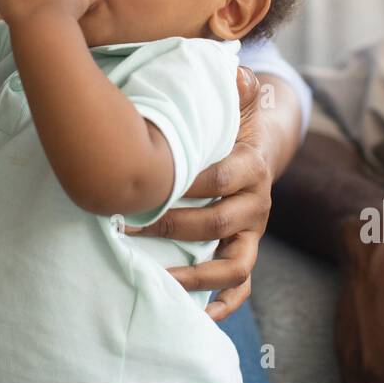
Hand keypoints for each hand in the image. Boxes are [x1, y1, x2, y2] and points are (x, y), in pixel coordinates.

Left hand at [124, 66, 271, 320]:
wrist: (255, 148)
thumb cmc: (227, 125)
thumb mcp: (232, 102)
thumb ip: (232, 85)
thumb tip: (235, 66)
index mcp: (252, 166)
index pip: (221, 177)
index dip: (187, 184)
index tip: (146, 187)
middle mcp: (258, 203)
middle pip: (217, 224)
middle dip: (171, 226)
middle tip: (125, 226)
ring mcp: (253, 234)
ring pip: (233, 265)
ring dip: (194, 275)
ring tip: (157, 278)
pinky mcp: (246, 254)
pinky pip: (241, 289)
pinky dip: (222, 305)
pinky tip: (197, 315)